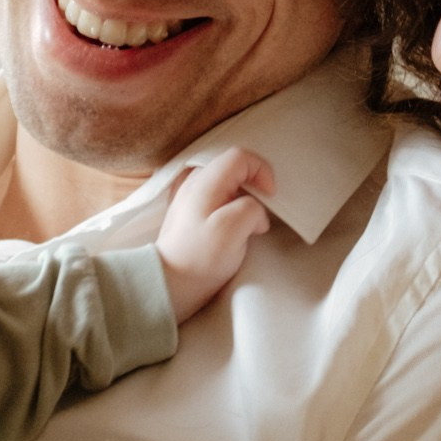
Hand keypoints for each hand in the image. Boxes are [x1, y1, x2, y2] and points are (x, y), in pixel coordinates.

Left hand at [155, 148, 273, 322]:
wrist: (170, 283)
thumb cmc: (200, 259)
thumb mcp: (233, 230)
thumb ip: (251, 209)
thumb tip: (257, 213)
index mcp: (204, 182)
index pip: (240, 157)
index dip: (262, 171)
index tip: (270, 197)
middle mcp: (193, 182)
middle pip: (233, 167)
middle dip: (254, 185)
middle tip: (261, 210)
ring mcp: (188, 196)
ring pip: (225, 181)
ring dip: (243, 196)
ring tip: (247, 222)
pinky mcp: (188, 211)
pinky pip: (216, 195)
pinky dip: (230, 204)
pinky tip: (231, 225)